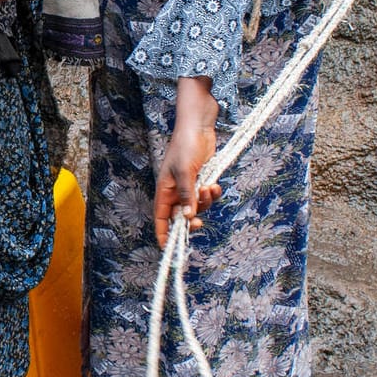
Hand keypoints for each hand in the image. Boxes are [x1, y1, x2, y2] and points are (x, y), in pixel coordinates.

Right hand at [155, 124, 221, 244]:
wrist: (199, 127)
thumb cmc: (185, 146)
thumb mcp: (185, 171)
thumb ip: (187, 195)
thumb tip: (187, 216)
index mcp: (164, 190)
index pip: (160, 217)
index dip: (163, 233)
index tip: (167, 249)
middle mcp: (175, 191)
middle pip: (180, 216)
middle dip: (190, 220)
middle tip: (199, 222)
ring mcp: (190, 186)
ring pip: (197, 207)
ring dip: (205, 202)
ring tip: (209, 187)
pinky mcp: (202, 181)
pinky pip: (208, 197)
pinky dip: (213, 194)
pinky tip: (215, 184)